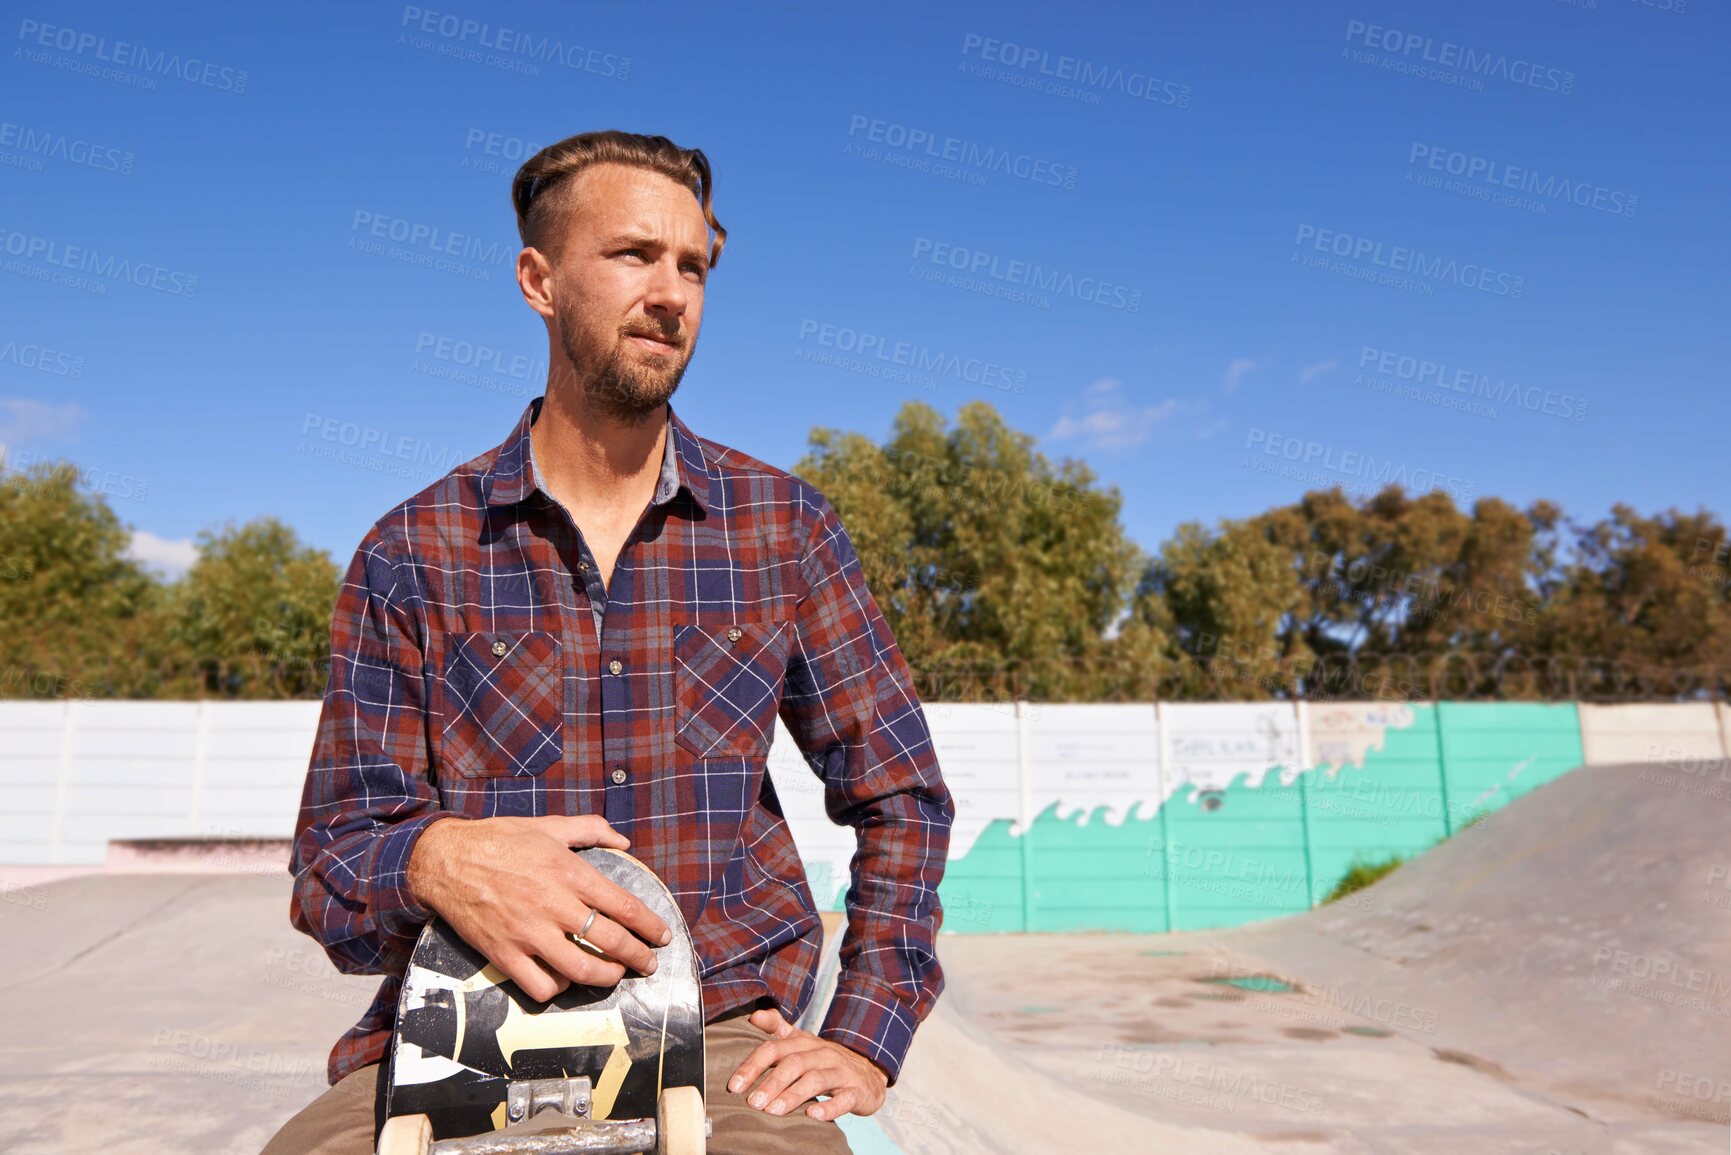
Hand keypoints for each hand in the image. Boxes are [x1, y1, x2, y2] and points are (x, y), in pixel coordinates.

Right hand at [406, 815, 672, 1000]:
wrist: (444, 859)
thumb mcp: (548, 825)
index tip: (661, 936)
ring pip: (581, 970)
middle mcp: (553, 904)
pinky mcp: (504, 954)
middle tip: (648, 965)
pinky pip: (541, 985)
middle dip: (638, 958)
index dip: (650, 925)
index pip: (623, 905)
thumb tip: (624, 840)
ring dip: (606, 977)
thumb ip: (590, 829)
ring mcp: (528, 933)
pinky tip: (565, 977)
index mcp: (568, 871)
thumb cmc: (498, 840)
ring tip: (614, 975)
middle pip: (611, 941)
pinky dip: (559, 988)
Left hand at [726, 1007, 889, 1121]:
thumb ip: (777, 1028)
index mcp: (805, 1042)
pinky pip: (844, 1099)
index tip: (734, 1085)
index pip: (775, 1049)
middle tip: (752, 1102)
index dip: (753, 1065)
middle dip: (771, 1082)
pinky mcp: (856, 1092)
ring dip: (793, 1095)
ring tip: (773, 1111)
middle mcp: (822, 1054)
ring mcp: (840, 1072)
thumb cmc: (826, 1060)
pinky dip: (829, 1107)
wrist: (870, 1072)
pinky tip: (812, 1114)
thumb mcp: (803, 1041)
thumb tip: (753, 1015)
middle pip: (794, 1064)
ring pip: (816, 1080)